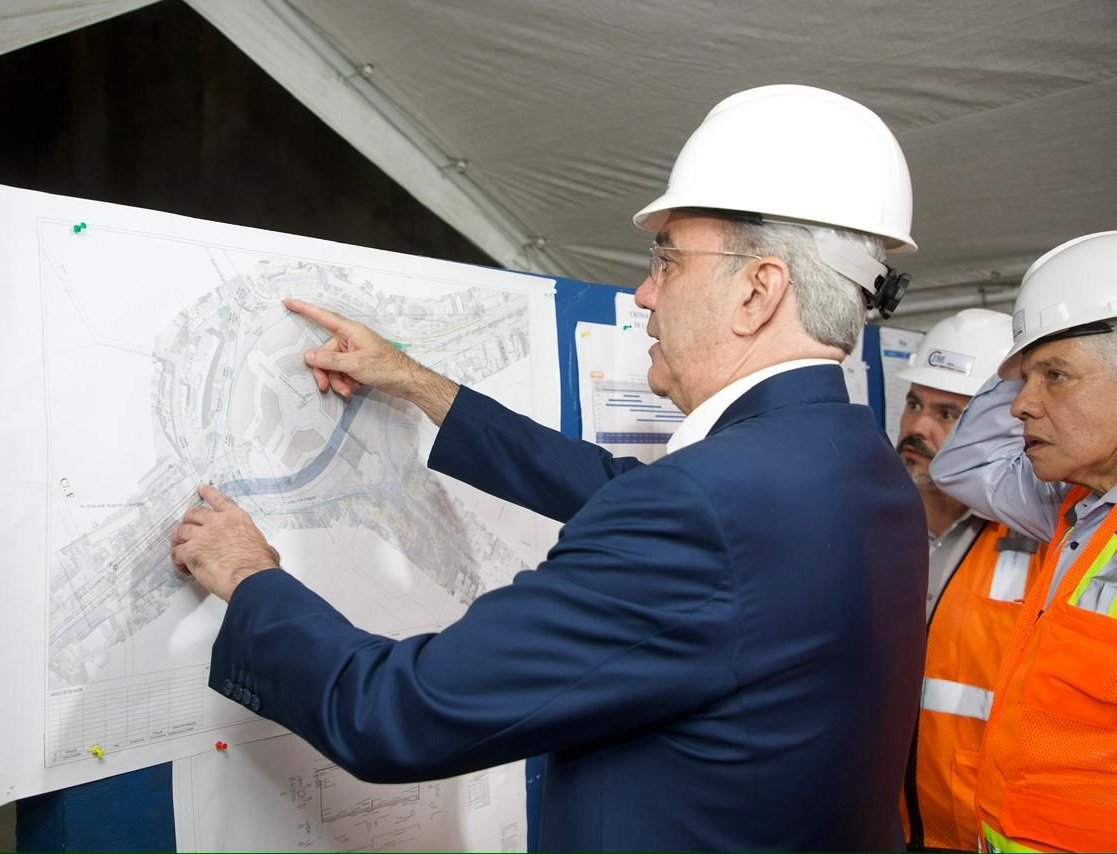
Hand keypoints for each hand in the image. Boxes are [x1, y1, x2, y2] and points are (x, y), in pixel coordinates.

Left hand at [170, 485, 280, 600]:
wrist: (251, 578)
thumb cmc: (259, 565)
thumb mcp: (264, 545)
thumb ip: (256, 542)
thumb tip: (264, 550)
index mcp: (236, 518)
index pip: (218, 499)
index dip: (208, 493)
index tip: (202, 489)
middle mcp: (217, 523)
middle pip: (193, 514)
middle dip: (188, 520)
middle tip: (186, 526)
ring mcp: (201, 536)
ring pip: (180, 531)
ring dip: (179, 540)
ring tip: (180, 548)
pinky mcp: (190, 551)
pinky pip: (176, 552)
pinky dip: (177, 560)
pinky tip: (183, 566)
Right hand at [283, 298, 413, 398]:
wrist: (405, 380)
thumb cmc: (386, 367)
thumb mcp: (354, 364)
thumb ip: (329, 360)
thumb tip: (309, 356)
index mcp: (350, 331)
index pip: (323, 317)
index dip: (304, 309)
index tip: (289, 302)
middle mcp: (350, 338)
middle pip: (324, 353)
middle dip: (325, 371)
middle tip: (325, 385)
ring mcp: (354, 351)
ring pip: (333, 365)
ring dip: (337, 380)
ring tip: (347, 389)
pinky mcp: (358, 363)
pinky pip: (342, 371)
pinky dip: (345, 381)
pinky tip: (355, 387)